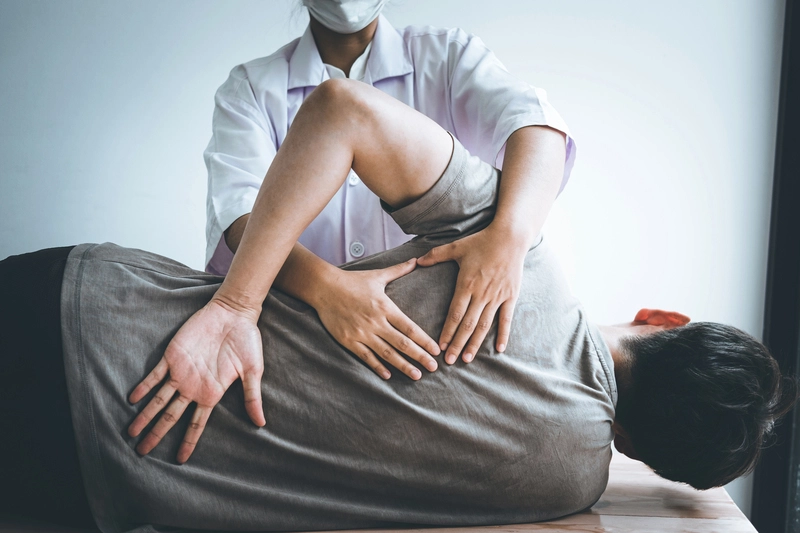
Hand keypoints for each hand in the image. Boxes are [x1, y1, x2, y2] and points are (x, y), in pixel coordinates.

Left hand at [127, 298, 265, 462]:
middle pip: (171, 416)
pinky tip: (132, 398)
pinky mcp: (172, 356)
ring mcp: (181, 372)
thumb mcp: (253, 370)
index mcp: (212, 393)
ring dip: (145, 415)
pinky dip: (144, 386)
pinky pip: (154, 375)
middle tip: (141, 451)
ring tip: (131, 432)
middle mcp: (193, 387)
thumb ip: (252, 397)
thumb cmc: (247, 341)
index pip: (196, 423)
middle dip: (156, 434)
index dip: (188, 441)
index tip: (180, 459)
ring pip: (158, 399)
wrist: (234, 314)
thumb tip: (261, 423)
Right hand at [314, 258, 439, 379]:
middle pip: (402, 343)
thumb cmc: (352, 281)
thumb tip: (417, 259)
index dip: (424, 340)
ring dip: (403, 365)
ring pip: (386, 353)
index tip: (435, 350)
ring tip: (417, 375)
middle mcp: (375, 322)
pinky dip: (377, 367)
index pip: (409, 327)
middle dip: (419, 357)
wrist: (324, 287)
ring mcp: (361, 333)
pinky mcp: (348, 340)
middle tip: (434, 368)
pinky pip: (365, 356)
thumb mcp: (377, 275)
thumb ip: (399, 270)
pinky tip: (388, 376)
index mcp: (385, 307)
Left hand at [417, 225, 527, 363]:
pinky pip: (506, 319)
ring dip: (475, 344)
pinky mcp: (510, 296)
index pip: (455, 314)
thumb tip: (417, 261)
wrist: (510, 238)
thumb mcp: (456, 247)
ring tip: (467, 358)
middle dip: (458, 344)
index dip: (447, 331)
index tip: (440, 346)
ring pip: (485, 325)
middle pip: (468, 325)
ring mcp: (497, 297)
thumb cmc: (481, 241)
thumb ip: (436, 256)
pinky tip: (499, 349)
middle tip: (450, 360)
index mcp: (466, 284)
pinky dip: (503, 335)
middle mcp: (482, 294)